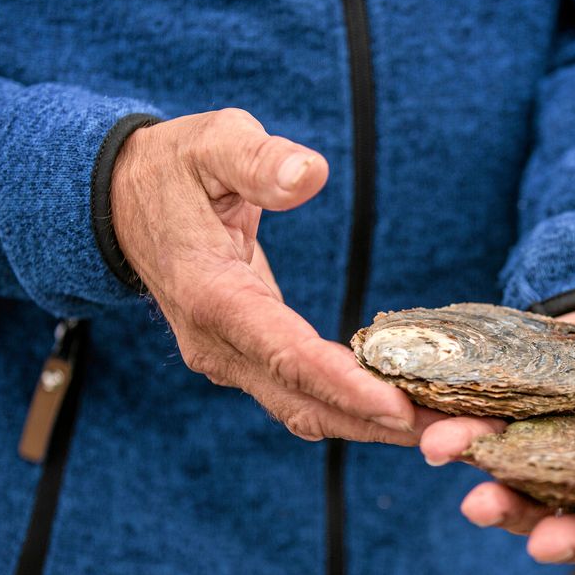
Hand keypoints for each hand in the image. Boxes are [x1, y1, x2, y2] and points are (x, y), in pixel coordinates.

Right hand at [111, 108, 442, 443]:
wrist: (123, 201)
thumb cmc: (174, 168)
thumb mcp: (212, 143)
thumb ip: (258, 160)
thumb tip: (310, 174)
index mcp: (211, 294)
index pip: (285, 353)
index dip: (343, 384)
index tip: (399, 408)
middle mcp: (217, 343)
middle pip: (304, 401)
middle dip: (376, 423)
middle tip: (450, 432)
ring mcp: (228, 358)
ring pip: (304, 409)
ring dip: (369, 426)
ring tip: (440, 428)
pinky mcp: (244, 358)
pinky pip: (301, 395)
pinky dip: (350, 408)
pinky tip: (400, 406)